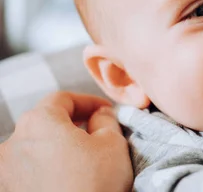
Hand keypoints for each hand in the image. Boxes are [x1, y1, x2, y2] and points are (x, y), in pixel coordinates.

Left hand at [0, 92, 132, 191]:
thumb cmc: (94, 185)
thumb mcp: (113, 143)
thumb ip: (105, 120)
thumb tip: (100, 115)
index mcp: (38, 121)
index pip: (62, 98)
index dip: (88, 101)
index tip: (105, 111)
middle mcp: (12, 143)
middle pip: (44, 123)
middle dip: (70, 126)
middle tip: (96, 136)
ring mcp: (4, 172)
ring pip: (34, 149)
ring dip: (56, 150)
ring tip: (82, 164)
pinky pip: (27, 173)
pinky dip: (45, 171)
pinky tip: (66, 182)